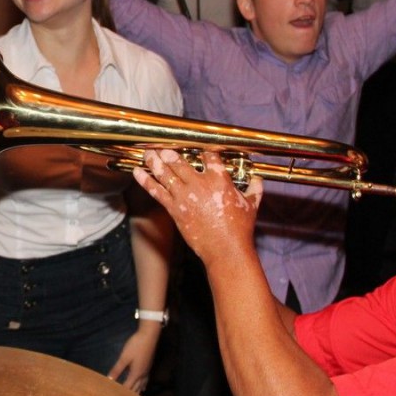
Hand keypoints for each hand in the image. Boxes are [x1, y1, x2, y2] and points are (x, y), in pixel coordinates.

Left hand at [107, 325, 160, 392]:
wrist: (149, 336)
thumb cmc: (135, 345)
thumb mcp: (124, 357)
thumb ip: (117, 369)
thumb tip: (109, 380)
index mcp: (135, 374)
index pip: (128, 388)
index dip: (122, 395)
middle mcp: (142, 375)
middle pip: (136, 389)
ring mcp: (146, 371)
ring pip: (142, 386)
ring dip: (138, 393)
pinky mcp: (148, 366)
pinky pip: (146, 381)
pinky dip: (143, 386)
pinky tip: (144, 387)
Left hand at [132, 149, 261, 264]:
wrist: (225, 249)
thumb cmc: (240, 229)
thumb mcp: (251, 205)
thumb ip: (254, 189)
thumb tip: (258, 180)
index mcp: (219, 180)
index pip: (209, 157)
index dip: (203, 151)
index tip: (198, 148)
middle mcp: (200, 184)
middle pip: (179, 162)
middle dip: (169, 152)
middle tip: (161, 146)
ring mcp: (185, 196)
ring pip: (165, 174)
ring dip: (154, 161)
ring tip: (147, 153)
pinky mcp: (175, 209)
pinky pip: (157, 191)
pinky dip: (145, 181)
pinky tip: (137, 172)